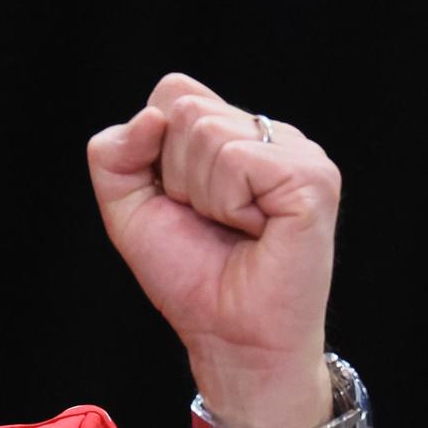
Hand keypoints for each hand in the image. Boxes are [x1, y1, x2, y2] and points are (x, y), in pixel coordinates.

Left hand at [86, 73, 340, 427]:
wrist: (228, 336)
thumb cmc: (191, 276)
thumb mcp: (128, 208)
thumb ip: (114, 154)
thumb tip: (152, 116)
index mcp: (236, 132)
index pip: (173, 92)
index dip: (154, 151)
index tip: (179, 202)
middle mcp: (270, 134)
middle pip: (184, 108)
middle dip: (175, 176)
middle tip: (210, 221)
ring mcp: (298, 152)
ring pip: (206, 131)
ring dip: (202, 194)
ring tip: (234, 227)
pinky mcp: (313, 178)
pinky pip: (236, 160)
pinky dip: (228, 203)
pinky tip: (256, 230)